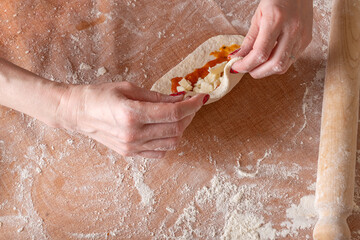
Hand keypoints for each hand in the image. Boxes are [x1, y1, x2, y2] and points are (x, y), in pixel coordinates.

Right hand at [57, 82, 206, 158]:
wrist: (78, 112)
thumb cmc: (100, 95)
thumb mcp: (129, 88)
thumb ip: (156, 96)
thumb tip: (180, 97)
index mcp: (131, 114)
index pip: (172, 113)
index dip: (192, 105)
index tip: (201, 97)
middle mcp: (133, 134)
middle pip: (175, 128)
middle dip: (189, 115)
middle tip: (191, 104)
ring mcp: (132, 147)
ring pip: (171, 142)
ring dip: (182, 128)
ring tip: (180, 115)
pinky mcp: (130, 153)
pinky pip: (159, 152)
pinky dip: (169, 141)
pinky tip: (167, 129)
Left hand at [229, 0, 312, 77]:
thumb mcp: (257, 16)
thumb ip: (248, 40)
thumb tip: (238, 57)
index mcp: (276, 20)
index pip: (260, 53)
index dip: (246, 65)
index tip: (236, 67)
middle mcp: (292, 30)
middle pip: (274, 64)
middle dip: (257, 72)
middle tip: (246, 69)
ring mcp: (302, 36)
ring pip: (283, 66)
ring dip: (267, 71)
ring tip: (256, 65)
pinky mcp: (307, 40)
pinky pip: (290, 60)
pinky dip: (277, 64)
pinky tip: (269, 58)